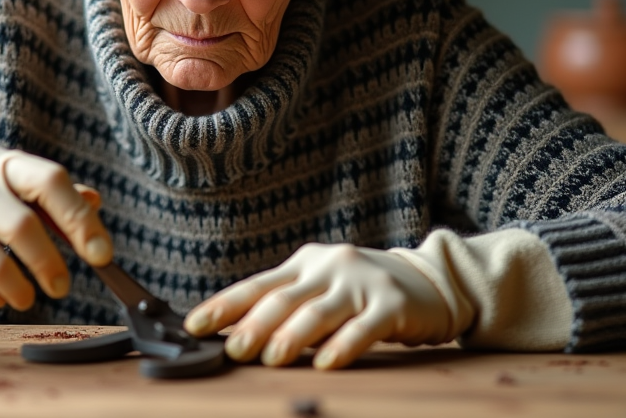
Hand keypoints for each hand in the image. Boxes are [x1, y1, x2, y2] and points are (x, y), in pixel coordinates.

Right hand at [0, 142, 112, 309]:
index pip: (49, 180)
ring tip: (28, 297)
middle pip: (23, 225)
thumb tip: (94, 202)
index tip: (102, 254)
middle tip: (63, 287)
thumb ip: (50, 198)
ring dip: (21, 288)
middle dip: (50, 263)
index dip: (80, 219)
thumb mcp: (7, 195)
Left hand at [183, 243, 472, 369]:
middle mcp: (329, 267)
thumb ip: (286, 306)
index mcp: (304, 263)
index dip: (225, 306)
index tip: (195, 325)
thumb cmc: (362, 291)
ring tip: (272, 359)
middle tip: (234, 349)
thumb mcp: (320, 288)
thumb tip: (234, 336)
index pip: (257, 285)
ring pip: (319, 311)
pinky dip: (342, 346)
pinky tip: (326, 363)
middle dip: (255, 325)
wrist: (430, 280)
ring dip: (292, 336)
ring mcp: (361, 282)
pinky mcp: (392, 304)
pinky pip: (363, 328)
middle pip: (284, 298)